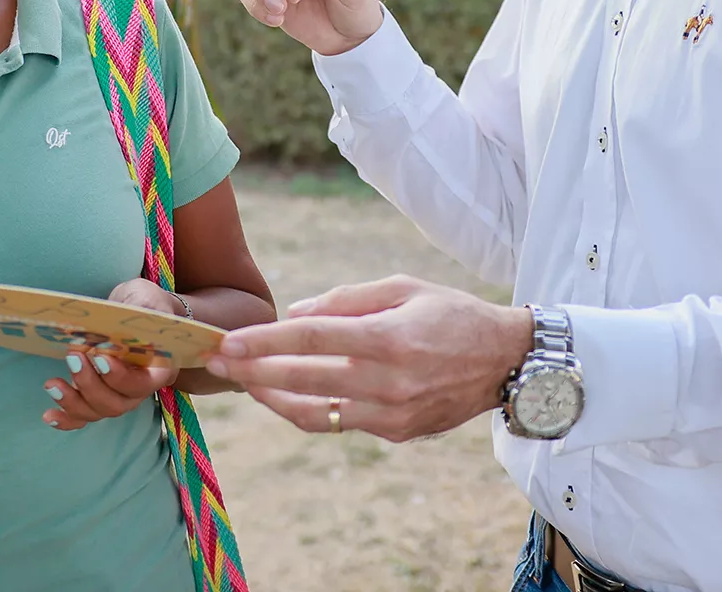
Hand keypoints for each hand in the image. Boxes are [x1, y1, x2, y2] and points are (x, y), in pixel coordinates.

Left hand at [40, 280, 180, 430]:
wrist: (138, 312)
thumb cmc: (145, 306)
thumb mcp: (147, 300)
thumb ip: (141, 309)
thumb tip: (129, 315)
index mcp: (158, 369)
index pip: (143, 384)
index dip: (121, 378)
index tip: (100, 358)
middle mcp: (139, 389)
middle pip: (117, 404)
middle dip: (90, 385)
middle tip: (73, 357)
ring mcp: (118, 397)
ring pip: (98, 412)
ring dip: (73, 402)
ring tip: (52, 384)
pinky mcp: (97, 398)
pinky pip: (84, 417)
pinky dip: (66, 419)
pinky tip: (49, 415)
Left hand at [204, 275, 534, 442]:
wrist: (505, 362)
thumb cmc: (451, 314)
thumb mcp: (404, 287)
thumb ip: (347, 299)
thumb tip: (295, 314)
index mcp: (387, 337)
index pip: (310, 340)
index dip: (263, 342)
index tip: (227, 342)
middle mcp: (387, 381)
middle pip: (302, 380)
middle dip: (251, 372)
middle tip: (216, 362)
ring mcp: (391, 414)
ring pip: (314, 413)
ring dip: (272, 398)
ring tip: (244, 383)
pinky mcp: (397, 432)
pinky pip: (340, 422)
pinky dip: (309, 408)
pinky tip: (286, 394)